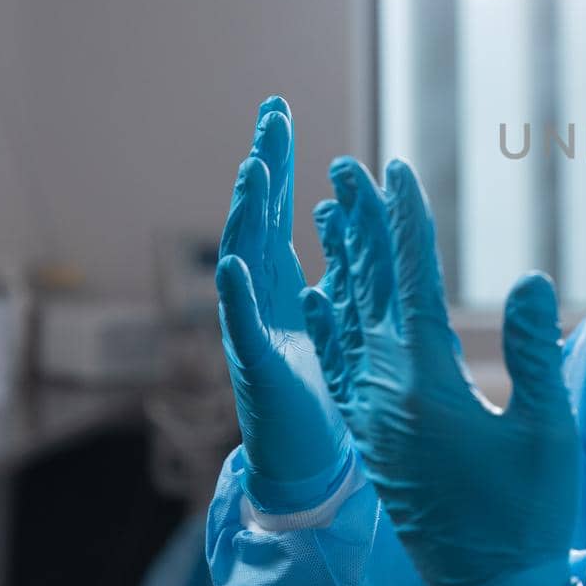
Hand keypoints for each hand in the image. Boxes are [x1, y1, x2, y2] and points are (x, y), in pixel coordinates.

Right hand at [214, 97, 350, 511]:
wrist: (308, 471)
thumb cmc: (323, 401)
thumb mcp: (335, 326)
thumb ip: (336, 280)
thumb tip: (349, 235)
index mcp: (283, 288)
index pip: (277, 212)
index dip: (279, 164)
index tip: (281, 114)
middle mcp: (262, 302)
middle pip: (260, 222)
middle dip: (266, 166)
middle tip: (274, 114)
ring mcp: (255, 333)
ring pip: (246, 264)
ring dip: (247, 217)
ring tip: (255, 170)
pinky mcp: (262, 372)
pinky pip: (243, 333)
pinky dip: (236, 300)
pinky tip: (235, 267)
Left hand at [301, 158, 577, 585]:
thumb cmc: (530, 513)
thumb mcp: (546, 430)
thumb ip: (538, 352)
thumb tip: (531, 279)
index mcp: (427, 385)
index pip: (411, 282)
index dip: (405, 223)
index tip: (395, 169)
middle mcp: (386, 394)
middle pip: (369, 291)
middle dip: (360, 226)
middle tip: (345, 169)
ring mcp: (373, 418)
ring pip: (347, 322)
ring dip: (340, 265)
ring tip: (325, 215)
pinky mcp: (374, 439)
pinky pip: (340, 365)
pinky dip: (328, 323)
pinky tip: (318, 297)